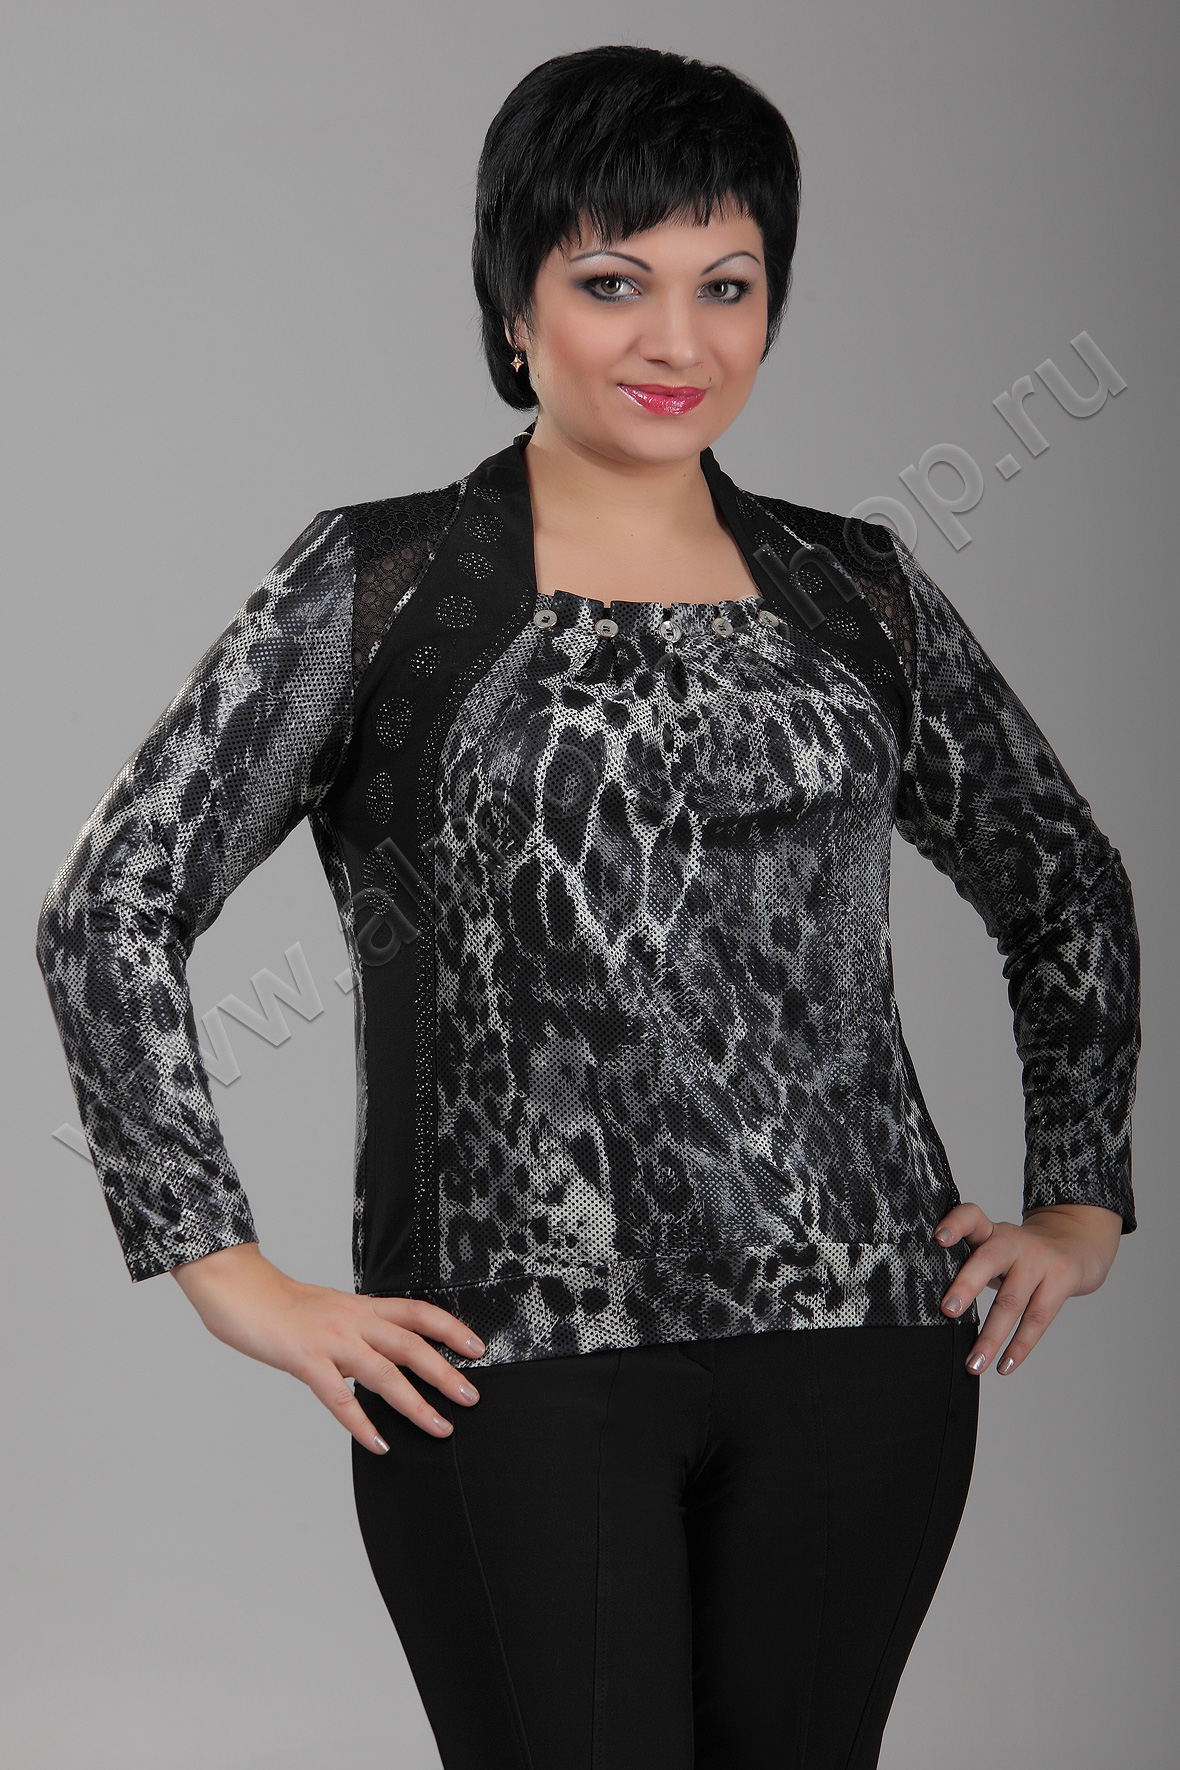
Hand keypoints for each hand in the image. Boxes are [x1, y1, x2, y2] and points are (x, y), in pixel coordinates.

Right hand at [171, 1242, 485, 1452]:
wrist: (240, 1290)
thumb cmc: (283, 1305)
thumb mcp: (332, 1308)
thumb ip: (359, 1327)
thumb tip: (384, 1350)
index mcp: (362, 1306)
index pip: (418, 1312)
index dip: (451, 1328)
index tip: (477, 1347)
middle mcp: (354, 1321)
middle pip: (411, 1346)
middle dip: (445, 1373)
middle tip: (471, 1397)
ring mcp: (331, 1341)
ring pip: (384, 1374)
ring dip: (416, 1404)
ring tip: (440, 1427)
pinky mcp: (306, 1361)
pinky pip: (339, 1398)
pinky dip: (362, 1424)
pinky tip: (379, 1443)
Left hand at [934, 1201, 1123, 1375]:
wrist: (1079, 1241)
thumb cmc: (1024, 1253)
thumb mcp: (997, 1246)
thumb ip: (970, 1264)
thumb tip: (937, 1307)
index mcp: (992, 1231)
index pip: (972, 1216)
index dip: (956, 1223)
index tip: (938, 1238)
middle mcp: (1014, 1242)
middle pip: (989, 1260)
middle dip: (966, 1285)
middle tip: (947, 1310)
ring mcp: (1040, 1260)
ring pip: (1012, 1300)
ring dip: (991, 1337)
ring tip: (974, 1364)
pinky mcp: (1062, 1280)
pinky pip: (1038, 1318)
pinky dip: (1020, 1346)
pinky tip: (1005, 1366)